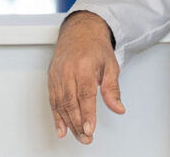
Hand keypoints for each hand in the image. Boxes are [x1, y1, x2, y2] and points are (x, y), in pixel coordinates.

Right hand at [48, 11, 125, 143]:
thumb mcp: (111, 65)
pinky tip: (61, 128)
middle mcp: (68, 71)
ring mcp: (57, 75)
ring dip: (68, 123)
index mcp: (84, 66)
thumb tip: (118, 108)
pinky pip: (52, 101)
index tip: (90, 129)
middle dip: (78, 123)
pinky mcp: (51, 78)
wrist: (79, 31)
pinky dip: (56, 116)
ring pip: (60, 104)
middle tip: (86, 138)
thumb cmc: (95, 47)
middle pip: (71, 102)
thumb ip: (113, 89)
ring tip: (78, 136)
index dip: (87, 114)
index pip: (85, 95)